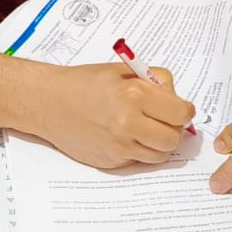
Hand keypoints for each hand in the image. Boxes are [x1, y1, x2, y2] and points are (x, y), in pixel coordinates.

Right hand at [29, 63, 195, 168]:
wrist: (49, 102)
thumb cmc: (83, 83)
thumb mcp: (122, 70)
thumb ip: (153, 81)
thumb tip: (176, 98)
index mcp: (134, 94)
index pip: (181, 113)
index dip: (183, 111)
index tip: (178, 109)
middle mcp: (129, 123)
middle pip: (174, 138)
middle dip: (173, 129)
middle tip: (163, 120)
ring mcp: (120, 146)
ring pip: (160, 154)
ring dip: (159, 143)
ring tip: (146, 129)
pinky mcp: (111, 162)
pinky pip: (140, 161)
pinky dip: (140, 151)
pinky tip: (126, 137)